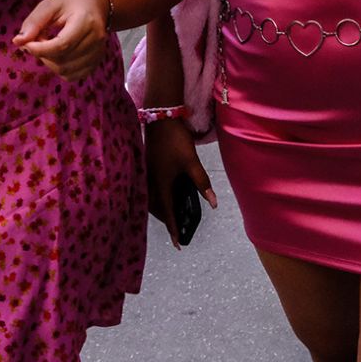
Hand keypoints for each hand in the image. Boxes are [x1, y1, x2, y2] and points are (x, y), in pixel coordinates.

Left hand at [13, 0, 110, 79]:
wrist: (97, 3)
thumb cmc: (72, 1)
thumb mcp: (51, 4)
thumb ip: (34, 22)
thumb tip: (18, 41)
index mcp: (86, 21)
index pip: (62, 45)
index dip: (40, 49)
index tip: (25, 43)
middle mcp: (96, 39)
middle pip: (62, 60)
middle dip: (42, 53)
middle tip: (35, 38)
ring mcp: (98, 53)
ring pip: (65, 71)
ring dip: (48, 61)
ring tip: (46, 44)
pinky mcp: (96, 62)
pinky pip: (72, 75)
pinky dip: (58, 68)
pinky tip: (56, 53)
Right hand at [144, 118, 216, 248]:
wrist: (160, 117)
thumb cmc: (175, 140)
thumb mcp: (191, 162)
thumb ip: (202, 182)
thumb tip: (213, 204)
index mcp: (161, 184)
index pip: (168, 213)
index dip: (174, 229)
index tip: (178, 244)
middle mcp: (151, 181)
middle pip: (156, 208)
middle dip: (166, 220)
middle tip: (177, 229)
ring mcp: (147, 173)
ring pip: (151, 199)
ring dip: (160, 209)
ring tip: (171, 213)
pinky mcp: (147, 166)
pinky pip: (149, 189)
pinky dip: (156, 197)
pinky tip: (164, 192)